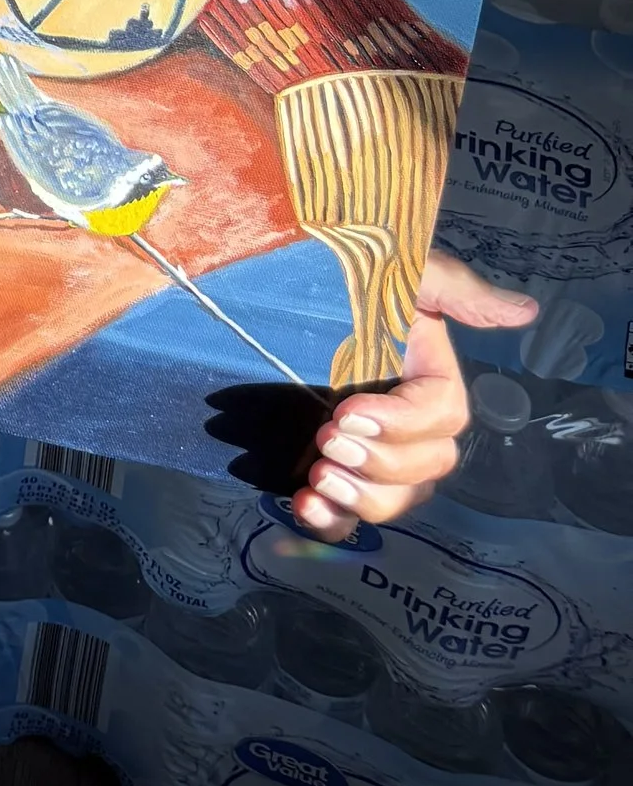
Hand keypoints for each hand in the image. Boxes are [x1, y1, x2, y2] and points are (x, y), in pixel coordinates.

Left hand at [290, 250, 540, 537]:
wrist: (260, 279)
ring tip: (319, 479)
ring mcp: (367, 449)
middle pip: (424, 468)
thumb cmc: (335, 264)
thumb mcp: (398, 265)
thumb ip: (456, 290)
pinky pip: (345, 515)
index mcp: (427, 376)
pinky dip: (331, 521)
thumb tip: (525, 309)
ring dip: (362, 498)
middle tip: (328, 439)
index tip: (349, 410)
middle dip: (381, 463)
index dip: (402, 423)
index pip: (441, 417)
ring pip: (393, 498)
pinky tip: (304, 507)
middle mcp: (404, 421)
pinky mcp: (327, 468)